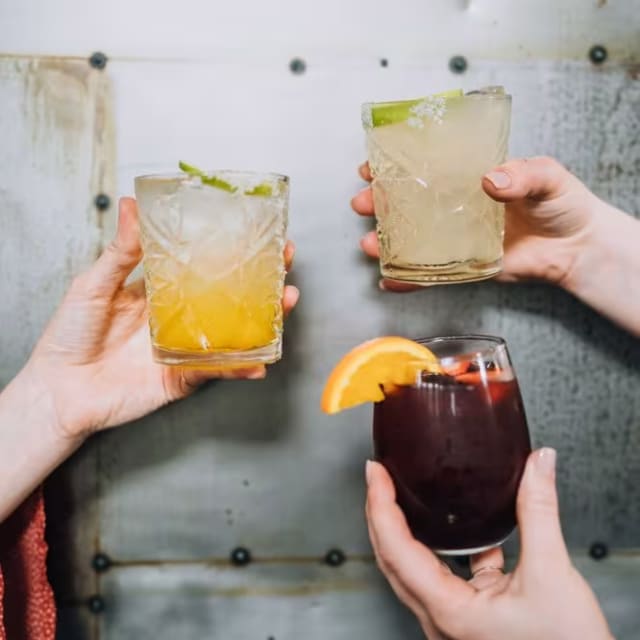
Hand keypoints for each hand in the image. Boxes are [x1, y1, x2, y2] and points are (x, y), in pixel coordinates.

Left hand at [24, 198, 298, 438]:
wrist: (60, 388)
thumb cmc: (70, 335)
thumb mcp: (95, 284)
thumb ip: (121, 252)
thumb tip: (131, 205)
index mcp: (162, 291)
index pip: (205, 266)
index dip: (233, 251)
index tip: (257, 232)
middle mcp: (182, 317)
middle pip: (231, 297)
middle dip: (263, 280)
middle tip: (284, 261)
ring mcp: (188, 347)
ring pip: (235, 332)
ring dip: (266, 320)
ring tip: (286, 302)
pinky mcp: (186, 377)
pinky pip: (218, 370)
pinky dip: (240, 367)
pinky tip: (260, 362)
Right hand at [351, 157, 601, 289]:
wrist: (576, 248)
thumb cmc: (562, 204)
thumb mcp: (547, 177)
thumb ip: (523, 174)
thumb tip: (491, 180)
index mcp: (469, 177)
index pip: (426, 167)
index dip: (395, 165)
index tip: (371, 166)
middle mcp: (456, 206)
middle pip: (408, 203)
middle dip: (379, 203)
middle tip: (363, 203)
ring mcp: (456, 237)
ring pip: (413, 239)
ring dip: (386, 242)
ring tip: (369, 246)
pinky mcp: (463, 266)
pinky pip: (431, 273)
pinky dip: (408, 280)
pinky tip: (389, 281)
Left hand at [365, 449, 612, 639]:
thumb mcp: (552, 573)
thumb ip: (539, 512)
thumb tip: (537, 465)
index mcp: (448, 610)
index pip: (394, 549)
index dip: (380, 505)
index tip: (376, 472)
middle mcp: (442, 619)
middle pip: (392, 558)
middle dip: (381, 513)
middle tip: (379, 476)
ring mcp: (455, 622)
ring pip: (415, 569)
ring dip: (407, 530)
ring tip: (405, 496)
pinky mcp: (473, 619)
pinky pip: (448, 577)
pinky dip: (450, 549)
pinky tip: (471, 533)